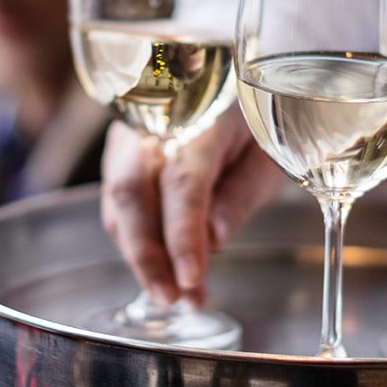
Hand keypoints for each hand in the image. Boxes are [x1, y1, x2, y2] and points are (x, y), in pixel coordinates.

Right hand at [101, 108, 283, 303]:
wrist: (230, 88)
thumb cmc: (256, 124)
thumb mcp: (267, 157)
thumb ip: (241, 194)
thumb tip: (213, 240)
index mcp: (197, 118)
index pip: (182, 183)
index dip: (183, 234)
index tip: (191, 278)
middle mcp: (152, 125)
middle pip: (132, 195)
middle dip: (147, 256)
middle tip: (173, 298)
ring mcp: (130, 139)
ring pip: (119, 203)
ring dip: (142, 256)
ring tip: (175, 295)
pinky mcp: (122, 156)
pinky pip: (120, 204)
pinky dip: (138, 241)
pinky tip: (163, 271)